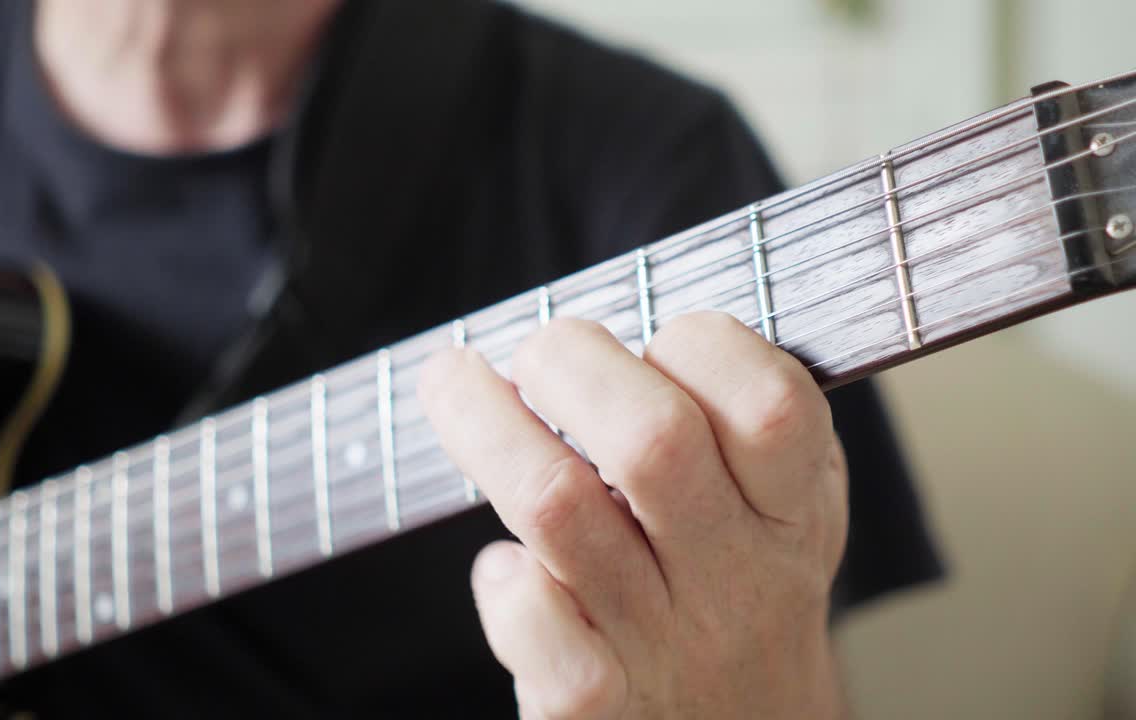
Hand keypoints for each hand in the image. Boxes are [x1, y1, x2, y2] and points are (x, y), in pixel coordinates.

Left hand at [419, 312, 848, 718]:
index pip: (770, 406)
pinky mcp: (590, 702)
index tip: (653, 338)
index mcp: (791, 511)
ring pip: (559, 507)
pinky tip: (505, 564)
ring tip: (455, 386)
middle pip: (651, 440)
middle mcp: (734, 575)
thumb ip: (745, 423)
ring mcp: (660, 642)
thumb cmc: (742, 595)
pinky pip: (531, 619)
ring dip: (486, 427)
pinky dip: (501, 578)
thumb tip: (633, 325)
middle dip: (568, 362)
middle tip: (536, 354)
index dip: (700, 345)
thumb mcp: (786, 508)